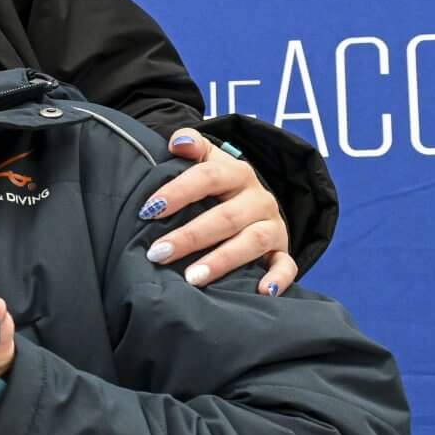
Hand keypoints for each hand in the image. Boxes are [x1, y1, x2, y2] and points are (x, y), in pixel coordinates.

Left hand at [141, 129, 294, 294]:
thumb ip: (191, 145)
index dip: (178, 192)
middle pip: (226, 217)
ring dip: (223, 260)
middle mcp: (258, 199)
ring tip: (192, 278)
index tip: (148, 211)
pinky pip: (287, 266)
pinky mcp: (282, 250)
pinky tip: (260, 293)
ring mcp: (273, 226)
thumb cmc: (216, 186)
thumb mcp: (206, 160)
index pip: (208, 176)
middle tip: (158, 253)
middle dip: (190, 236)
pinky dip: (277, 280)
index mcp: (237, 173)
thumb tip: (177, 142)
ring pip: (253, 242)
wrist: (252, 201)